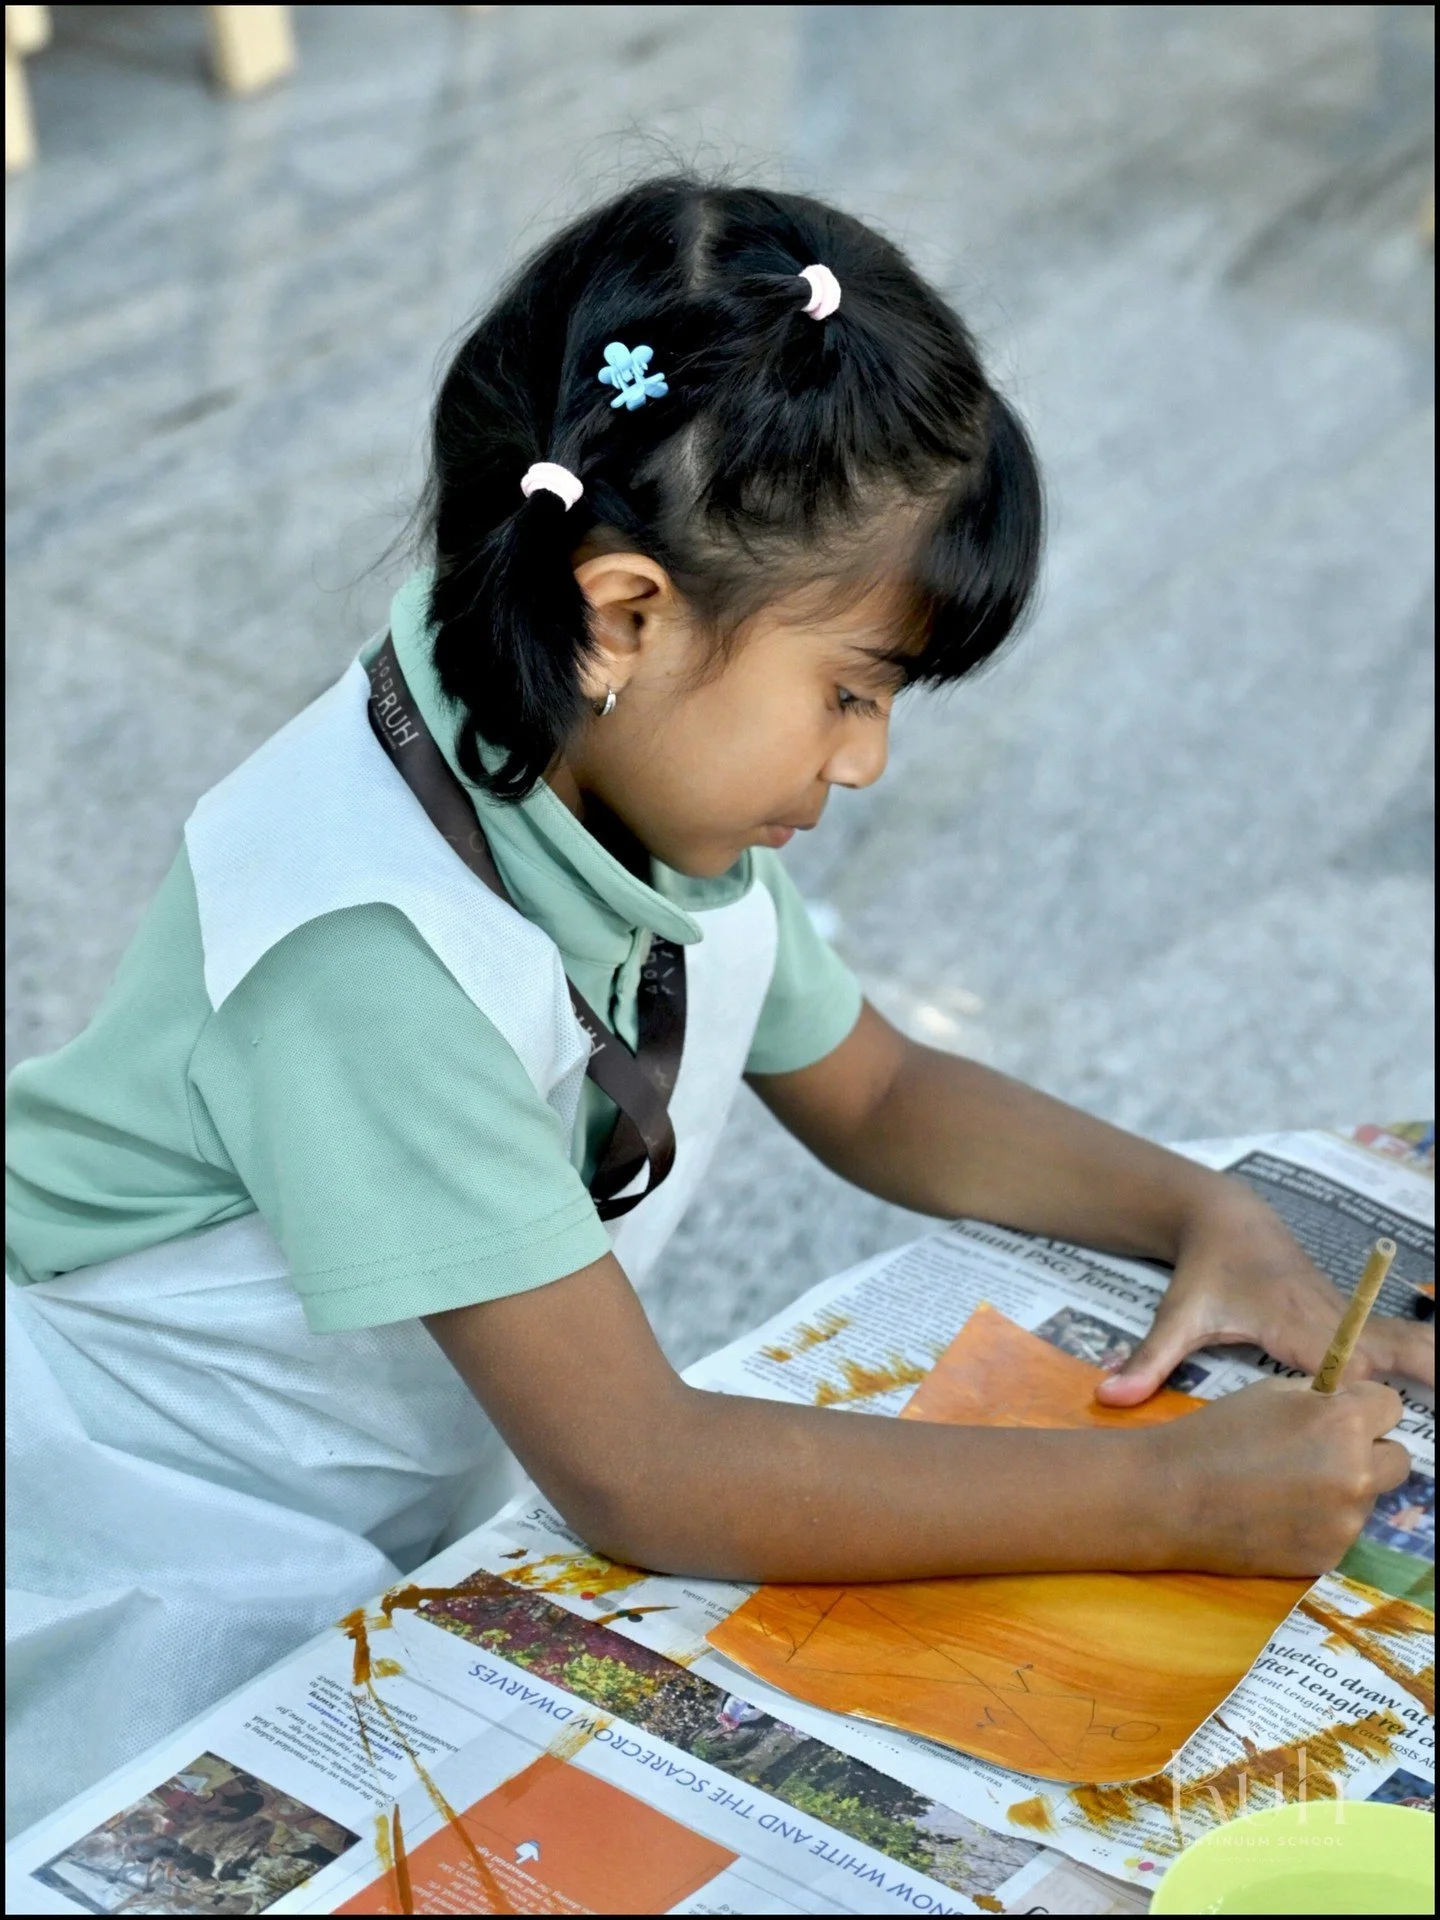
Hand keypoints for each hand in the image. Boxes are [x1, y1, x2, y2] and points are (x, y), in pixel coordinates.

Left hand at [1096, 1183, 1434, 1405]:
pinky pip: (1403, 1340)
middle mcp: (1332, 1320)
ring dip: (1433, 1363)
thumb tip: (1107, 1397)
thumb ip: (1148, 1359)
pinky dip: (1429, 1356)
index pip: (1340, 1369)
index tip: (1369, 1431)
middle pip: (1393, 1352)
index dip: (1354, 1399)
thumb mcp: (1176, 1315)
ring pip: (1409, 1339)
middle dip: (1423, 1376)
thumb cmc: (1205, 1271)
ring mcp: (1350, 1317)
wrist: (1228, 1220)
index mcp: (1294, 1324)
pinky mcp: (1355, 1320)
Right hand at [1150, 1375, 1411, 1575]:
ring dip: (1343, 1486)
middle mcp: (1357, 1473)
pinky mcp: (1329, 1556)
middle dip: (1367, 1449)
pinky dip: (1321, 1520)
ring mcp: (1346, 1521)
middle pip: (1397, 1458)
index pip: (1391, 1406)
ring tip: (1287, 1484)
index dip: (1364, 1406)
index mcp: (1343, 1423)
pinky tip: (1278, 1513)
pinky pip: (1342, 1529)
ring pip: (1369, 1496)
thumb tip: (1348, 1404)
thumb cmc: (1213, 1434)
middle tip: (1321, 1450)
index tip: (1341, 1412)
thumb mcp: (1270, 1394)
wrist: (1169, 1496)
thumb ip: (1320, 1400)